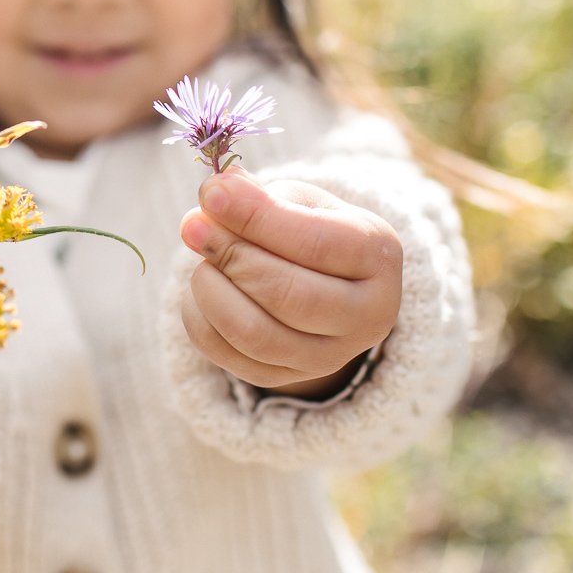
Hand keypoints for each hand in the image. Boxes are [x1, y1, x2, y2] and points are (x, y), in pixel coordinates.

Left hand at [178, 167, 401, 396]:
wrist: (322, 281)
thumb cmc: (308, 229)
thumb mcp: (297, 201)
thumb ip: (260, 197)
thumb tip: (215, 195)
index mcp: (379, 257)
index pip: (315, 243)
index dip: (257, 218)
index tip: (212, 195)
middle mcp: (368, 315)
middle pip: (289, 296)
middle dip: (231, 257)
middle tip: (193, 226)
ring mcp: (329, 357)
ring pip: (256, 335)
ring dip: (212, 291)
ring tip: (202, 261)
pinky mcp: (285, 377)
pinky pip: (228, 355)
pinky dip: (200, 318)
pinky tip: (200, 290)